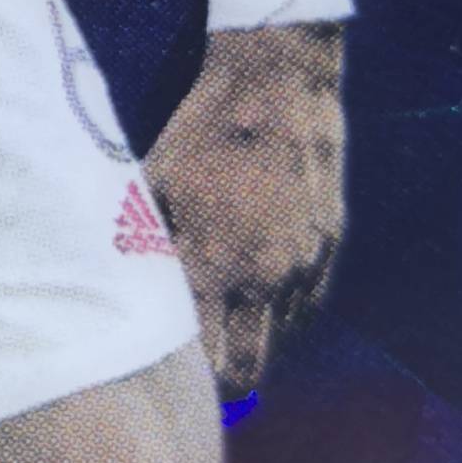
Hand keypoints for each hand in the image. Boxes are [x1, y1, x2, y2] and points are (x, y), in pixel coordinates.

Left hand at [145, 22, 345, 400]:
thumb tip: (132, 298)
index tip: (168, 377)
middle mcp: (264, 279)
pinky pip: (306, 301)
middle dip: (223, 379)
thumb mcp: (154, 187)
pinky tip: (257, 278)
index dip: (186, 378)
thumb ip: (147, 250)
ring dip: (255, 334)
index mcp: (215, 268)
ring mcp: (303, 264)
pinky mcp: (329, 245)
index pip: (204, 362)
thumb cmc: (199, 131)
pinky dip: (283, 304)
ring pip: (280, 336)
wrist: (274, 83)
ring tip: (226, 310)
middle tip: (201, 366)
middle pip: (248, 370)